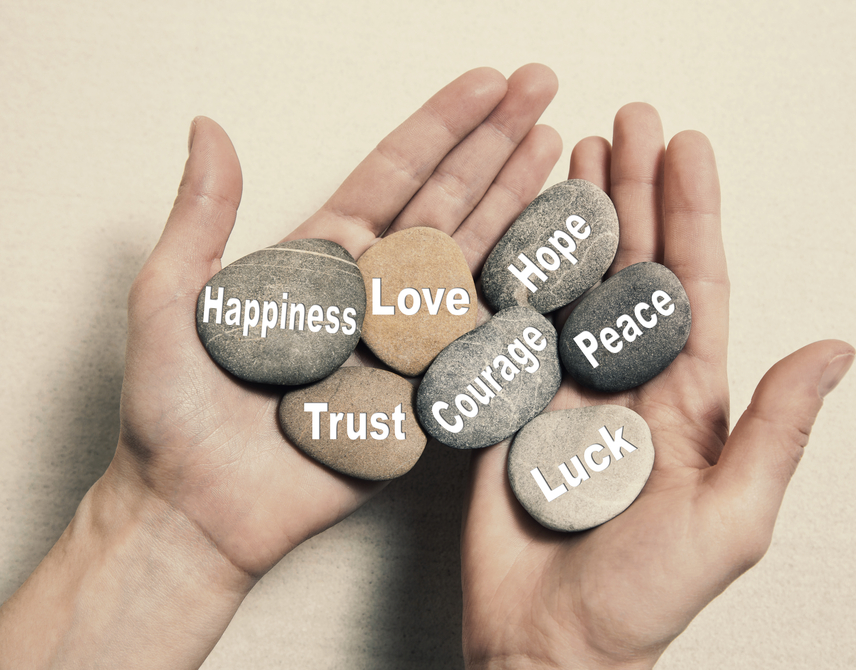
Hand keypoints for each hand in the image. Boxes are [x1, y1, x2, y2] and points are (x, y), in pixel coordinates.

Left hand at [0, 64, 560, 668]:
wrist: (198, 511)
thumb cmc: (171, 412)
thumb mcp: (170, 299)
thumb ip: (201, 216)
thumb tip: (209, 126)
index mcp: (318, 259)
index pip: (394, 176)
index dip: (442, 127)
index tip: (486, 82)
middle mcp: (370, 292)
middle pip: (446, 202)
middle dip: (495, 143)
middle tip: (541, 86)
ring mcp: (403, 342)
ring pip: (472, 259)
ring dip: (516, 199)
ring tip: (557, 144)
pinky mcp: (424, 396)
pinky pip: (478, 339)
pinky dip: (518, 295)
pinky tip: (553, 251)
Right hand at [461, 103, 854, 668]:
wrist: (549, 644)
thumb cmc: (647, 596)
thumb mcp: (732, 518)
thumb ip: (778, 430)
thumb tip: (837, 349)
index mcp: (689, 401)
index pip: (695, 286)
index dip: (693, 213)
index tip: (687, 144)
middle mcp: (629, 382)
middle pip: (634, 268)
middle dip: (633, 192)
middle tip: (625, 119)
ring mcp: (567, 388)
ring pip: (575, 284)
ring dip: (577, 217)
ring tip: (576, 153)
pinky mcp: (512, 404)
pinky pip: (516, 326)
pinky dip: (517, 271)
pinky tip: (519, 226)